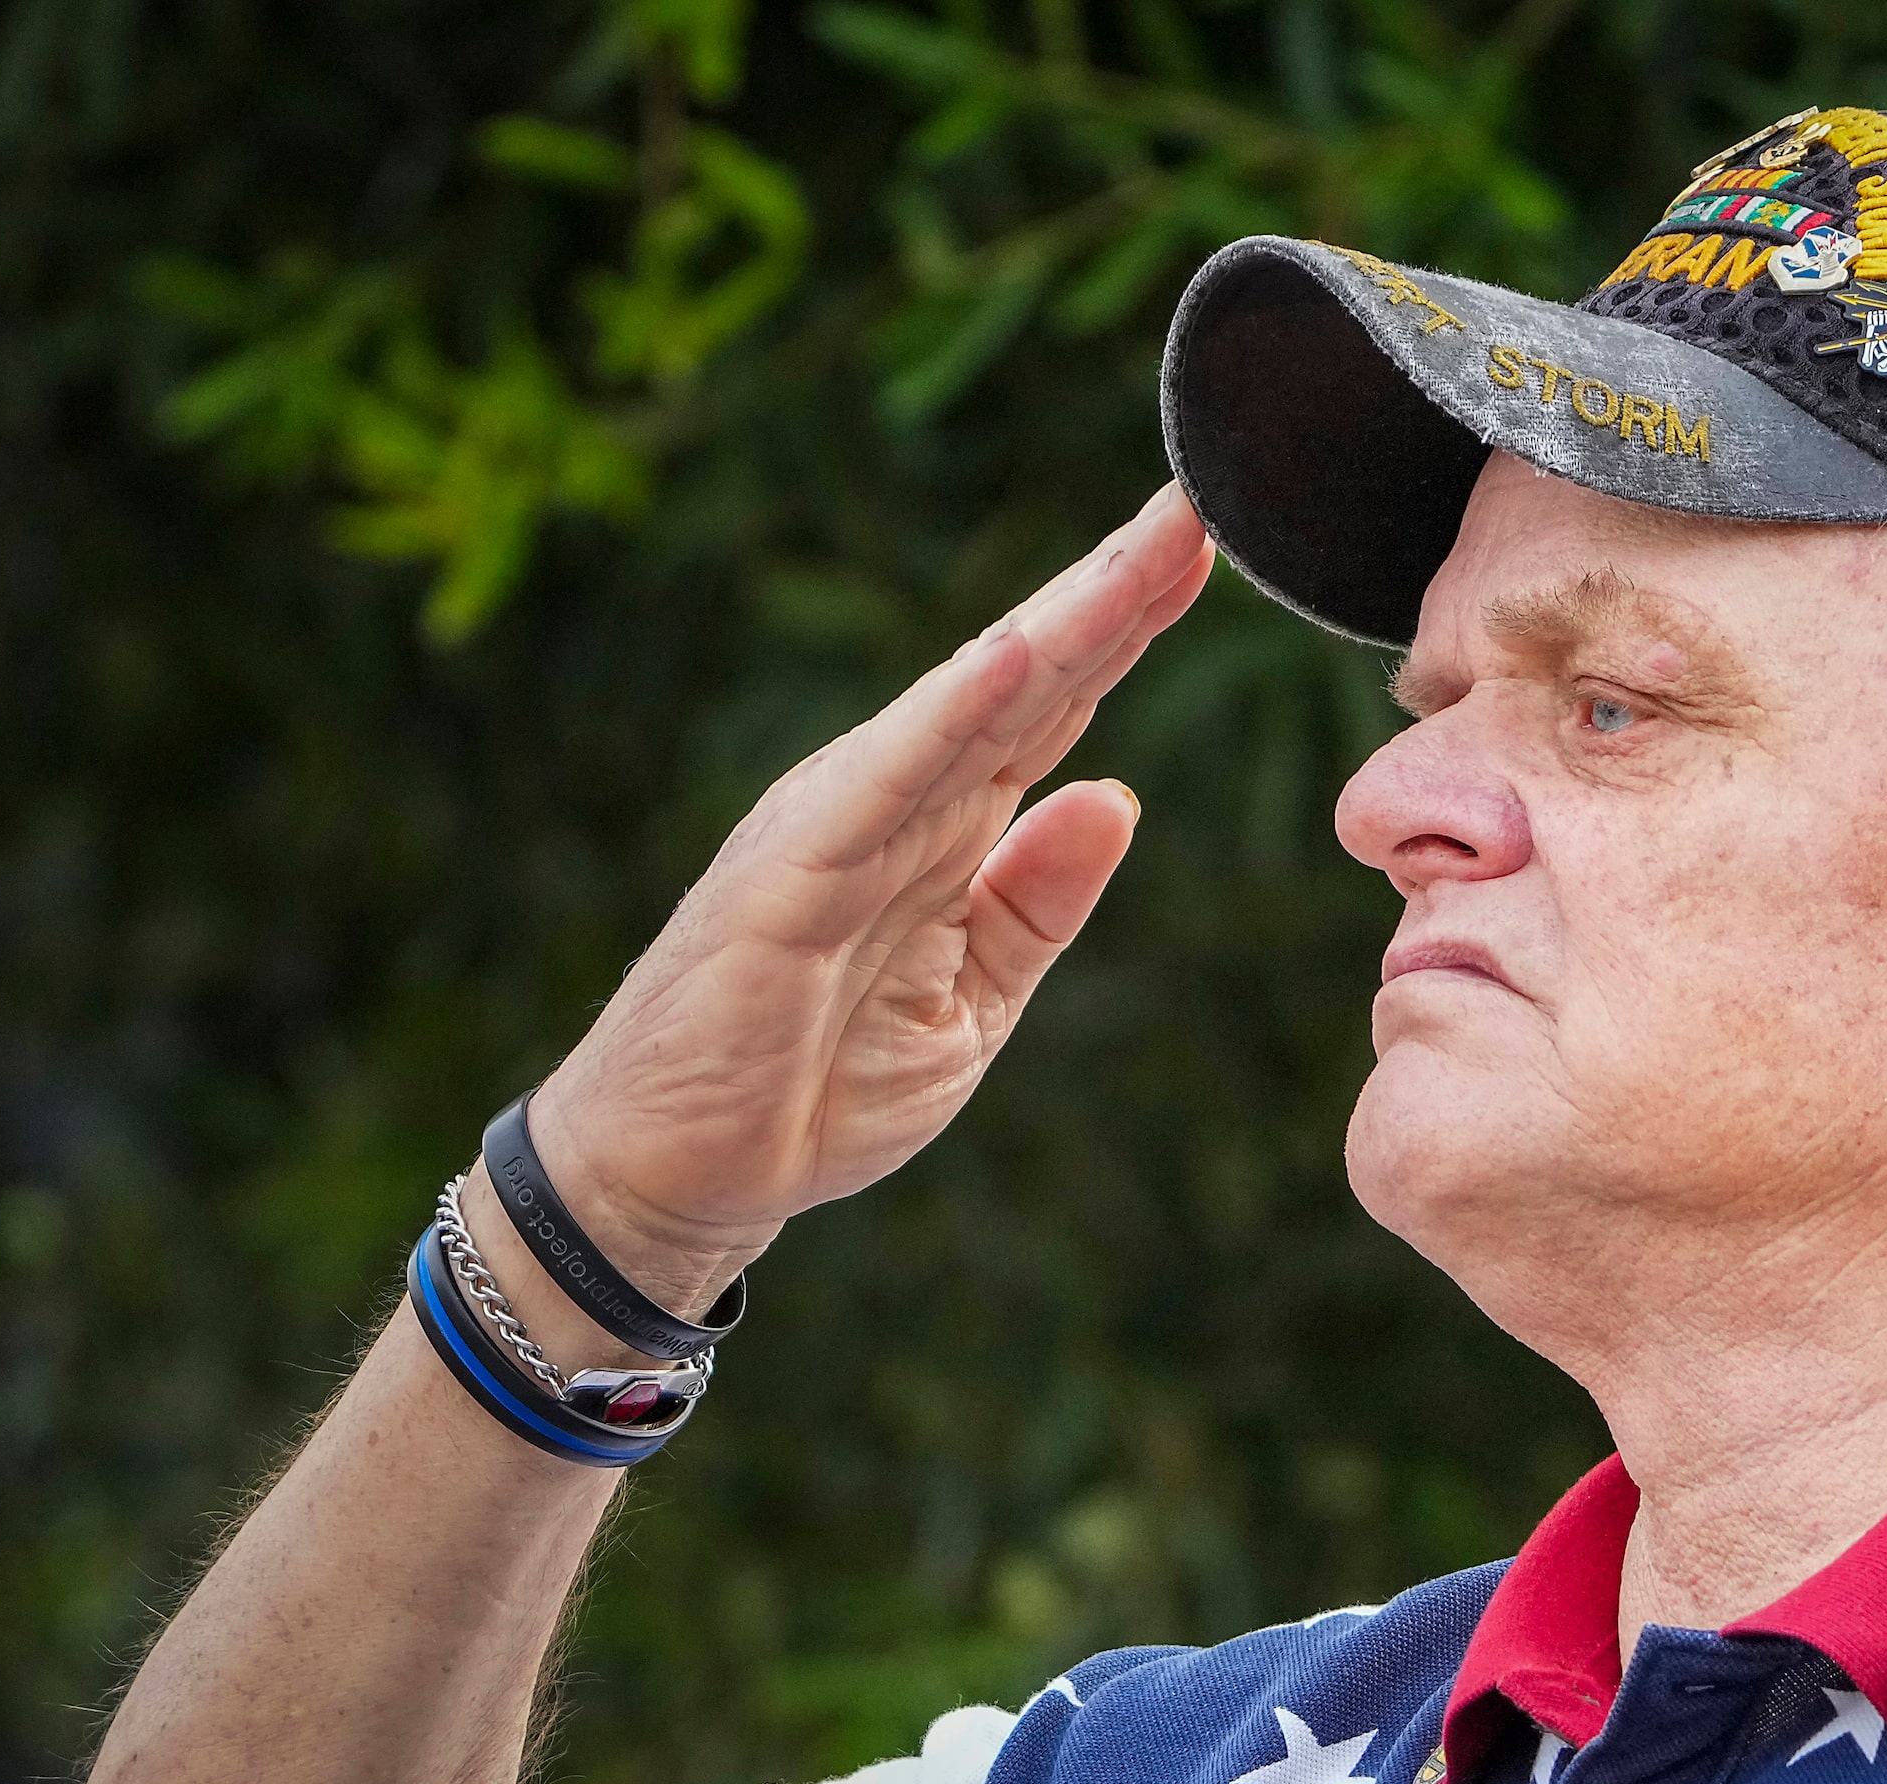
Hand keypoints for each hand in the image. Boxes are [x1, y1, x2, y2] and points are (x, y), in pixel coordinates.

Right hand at [526, 484, 1212, 1296]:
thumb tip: (1115, 798)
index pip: (1055, 711)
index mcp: (944, 827)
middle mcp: (897, 797)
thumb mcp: (971, 1003)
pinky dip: (956, 712)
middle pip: (1031, 678)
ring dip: (1067, 620)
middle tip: (1205, 504)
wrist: (680, 1176)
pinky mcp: (795, 864)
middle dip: (1119, 589)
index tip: (1206, 552)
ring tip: (1150, 545)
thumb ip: (1035, 904)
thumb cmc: (811, 1087)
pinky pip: (890, 776)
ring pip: (976, 701)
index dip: (1129, 632)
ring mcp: (843, 819)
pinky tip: (1025, 652)